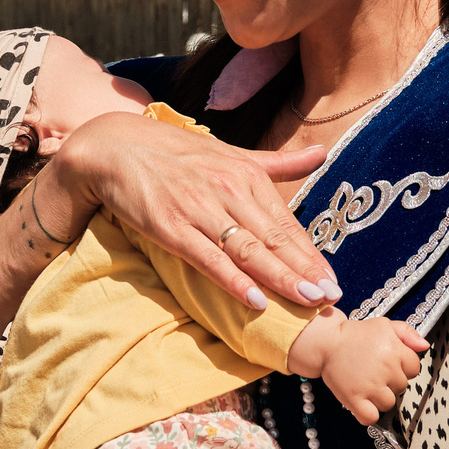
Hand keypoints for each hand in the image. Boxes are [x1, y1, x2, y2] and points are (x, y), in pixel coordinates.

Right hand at [55, 111, 336, 312]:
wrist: (114, 147)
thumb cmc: (175, 153)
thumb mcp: (229, 152)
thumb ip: (276, 163)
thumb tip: (322, 155)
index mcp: (246, 175)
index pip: (286, 222)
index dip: (311, 254)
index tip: (334, 281)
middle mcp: (227, 190)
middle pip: (274, 238)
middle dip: (305, 270)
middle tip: (331, 298)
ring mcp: (199, 209)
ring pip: (248, 249)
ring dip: (280, 277)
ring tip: (307, 301)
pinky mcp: (170, 226)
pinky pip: (207, 258)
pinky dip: (232, 280)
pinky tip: (255, 300)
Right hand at [292, 313, 428, 425]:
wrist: (327, 342)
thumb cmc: (356, 334)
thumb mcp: (384, 325)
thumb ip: (407, 333)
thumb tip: (424, 345)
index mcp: (396, 351)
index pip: (414, 369)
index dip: (402, 367)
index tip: (389, 363)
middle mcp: (386, 369)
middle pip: (401, 387)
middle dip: (390, 381)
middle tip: (374, 372)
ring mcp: (371, 386)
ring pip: (388, 403)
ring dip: (379, 398)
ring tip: (367, 386)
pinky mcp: (355, 398)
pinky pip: (371, 417)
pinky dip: (368, 414)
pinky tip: (363, 403)